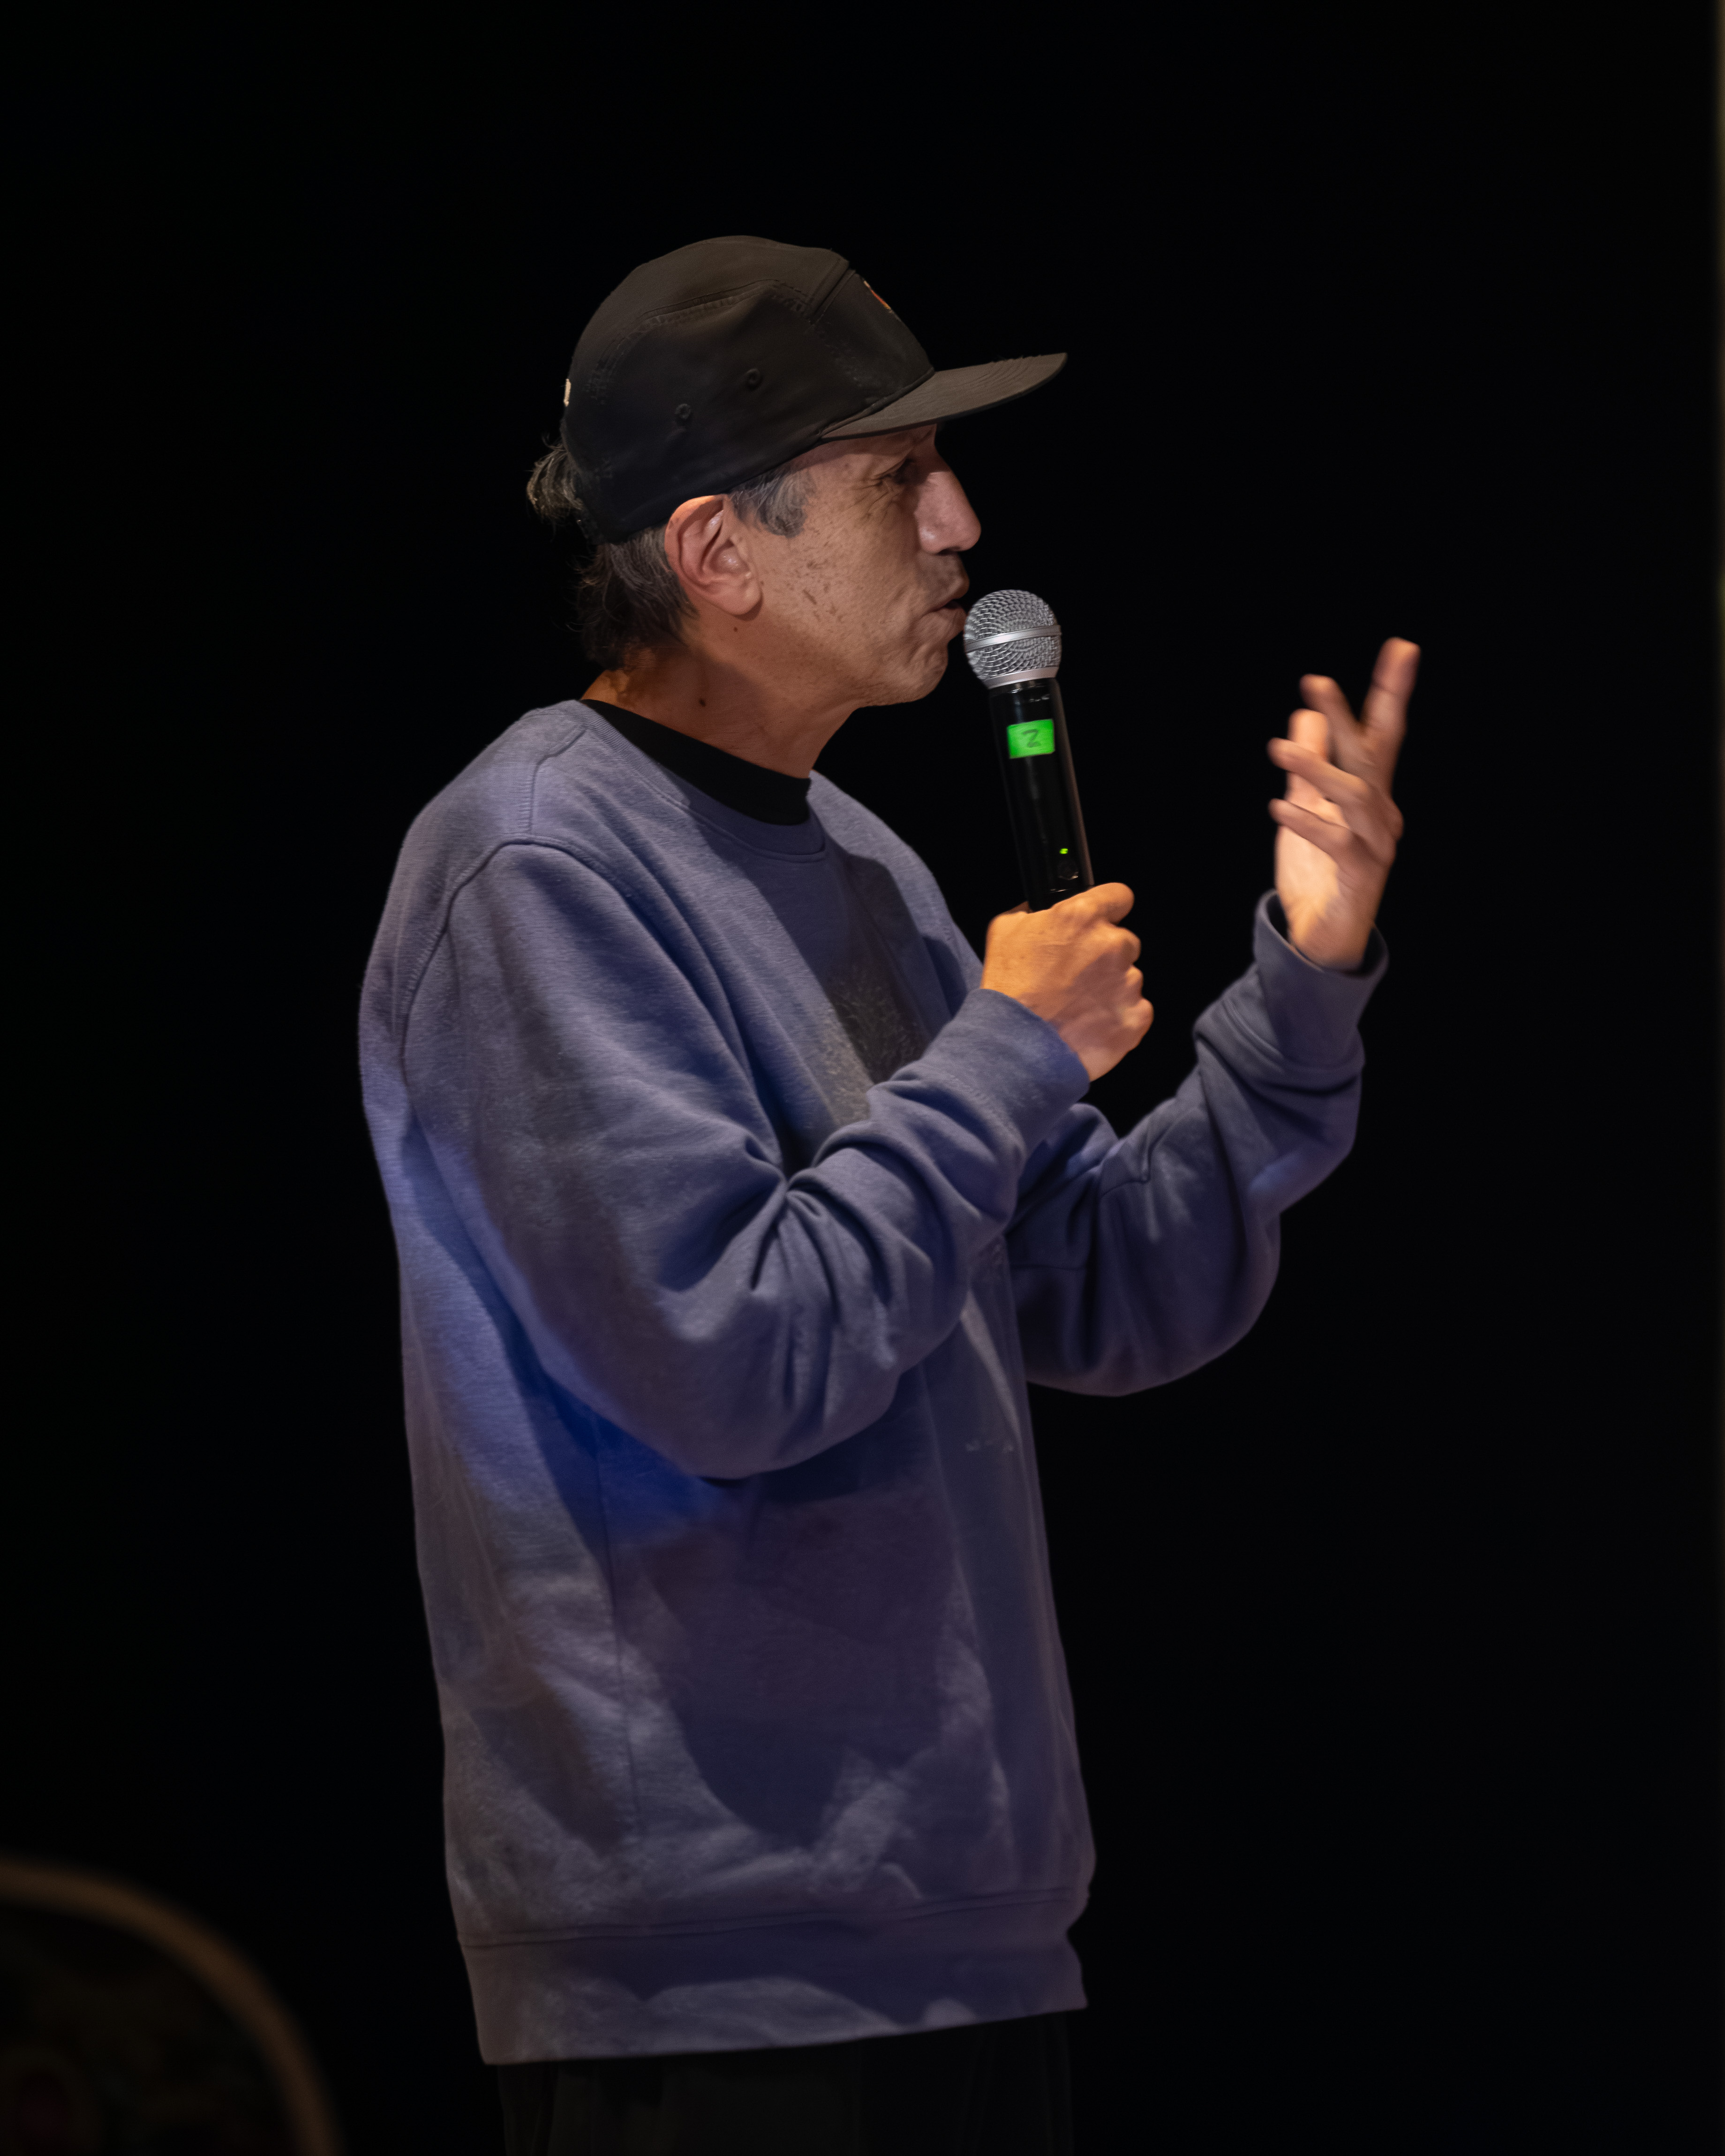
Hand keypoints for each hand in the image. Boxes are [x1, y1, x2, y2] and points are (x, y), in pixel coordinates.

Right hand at [981, 883, 1153, 1080]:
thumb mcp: (1004, 931)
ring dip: (1110, 988)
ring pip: (1129, 978)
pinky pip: (1136, 1010)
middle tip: (1077, 976)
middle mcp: (1111, 945)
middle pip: (1124, 941)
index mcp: (1082, 918)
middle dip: (1105, 955)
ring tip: (1078, 1005)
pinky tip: (1090, 1023)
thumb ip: (1033, 912)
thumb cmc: (1008, 989)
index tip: (1101, 920)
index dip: (1108, 908)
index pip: (1119, 896)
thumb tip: (1041, 909)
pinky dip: (1118, 1017)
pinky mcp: (1135, 1018)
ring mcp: (1127, 983)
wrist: (1015, 1046)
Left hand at [1267, 637, 1416, 969]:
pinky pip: (1338, 843)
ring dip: (1318, 770)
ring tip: (1279, 748)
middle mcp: (1382, 815)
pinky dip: (1310, 823)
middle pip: (1371, 756)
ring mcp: (1376, 846)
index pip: (1382, 735)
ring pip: (1353, 798)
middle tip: (1316, 682)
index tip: (1401, 648)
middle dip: (1347, 716)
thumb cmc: (1318, 871)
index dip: (1390, 692)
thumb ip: (1309, 763)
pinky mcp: (1360, 877)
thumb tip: (1304, 715)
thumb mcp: (1306, 806)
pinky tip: (1281, 808)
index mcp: (1371, 795)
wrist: (1321, 937)